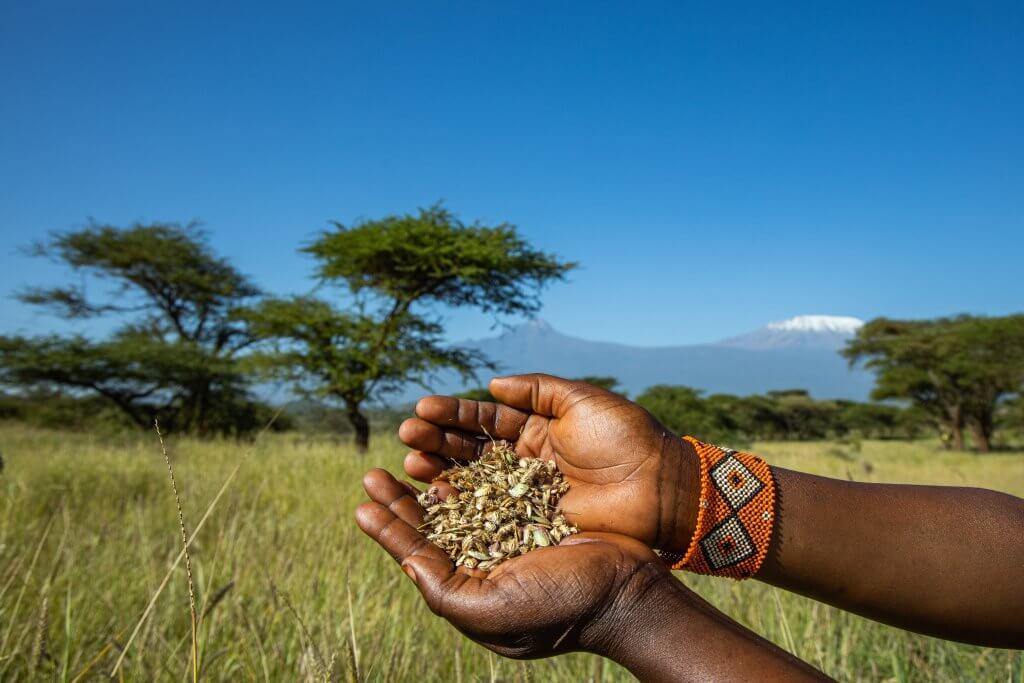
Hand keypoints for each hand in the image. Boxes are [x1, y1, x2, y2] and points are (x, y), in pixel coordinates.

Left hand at [354, 467, 674, 658]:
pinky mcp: (536, 503)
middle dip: (403, 496)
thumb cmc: (556, 609)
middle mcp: (485, 557)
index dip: (390, 526)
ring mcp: (511, 528)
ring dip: (434, 471)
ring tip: (410, 449)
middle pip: (434, 520)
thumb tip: (402, 559)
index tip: (364, 500)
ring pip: (462, 493)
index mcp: (470, 586)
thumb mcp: (487, 609)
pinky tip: (455, 446)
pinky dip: (474, 462)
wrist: (625, 591)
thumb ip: (441, 586)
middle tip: (374, 472)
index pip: (419, 552)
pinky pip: (497, 478)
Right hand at [399, 374, 700, 552]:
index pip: (484, 419)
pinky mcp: (533, 522)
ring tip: (411, 463)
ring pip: (474, 480)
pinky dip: (463, 505)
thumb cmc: (626, 438)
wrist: (660, 487)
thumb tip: (491, 386)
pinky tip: (436, 496)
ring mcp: (526, 493)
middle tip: (406, 436)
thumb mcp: (582, 401)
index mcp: (537, 427)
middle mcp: (525, 460)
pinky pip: (491, 513)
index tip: (422, 409)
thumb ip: (537, 390)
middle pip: (471, 449)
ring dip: (441, 471)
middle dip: (437, 441)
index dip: (453, 414)